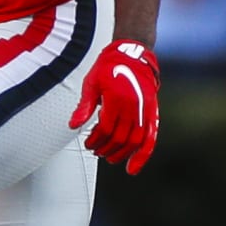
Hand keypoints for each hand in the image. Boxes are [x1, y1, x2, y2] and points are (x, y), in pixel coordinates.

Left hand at [69, 40, 160, 173]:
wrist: (133, 55)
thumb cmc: (109, 68)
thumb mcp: (91, 83)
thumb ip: (84, 107)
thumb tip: (73, 126)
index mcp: (117, 98)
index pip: (106, 129)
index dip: (96, 140)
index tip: (88, 142)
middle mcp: (134, 107)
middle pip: (119, 138)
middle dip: (105, 149)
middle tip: (95, 150)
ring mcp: (146, 111)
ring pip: (134, 143)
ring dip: (120, 154)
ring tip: (109, 157)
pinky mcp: (153, 114)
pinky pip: (150, 140)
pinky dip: (143, 156)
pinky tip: (132, 169)